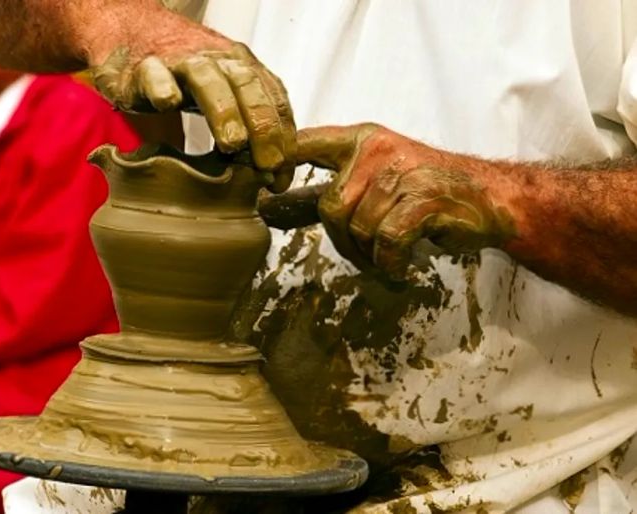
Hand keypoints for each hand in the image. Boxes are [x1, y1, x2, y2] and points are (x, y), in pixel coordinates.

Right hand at [90, 10, 294, 191]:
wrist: (137, 42)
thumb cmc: (187, 82)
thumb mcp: (227, 107)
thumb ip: (252, 139)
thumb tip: (275, 182)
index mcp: (245, 71)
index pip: (274, 101)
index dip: (284, 138)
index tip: (281, 175)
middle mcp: (219, 61)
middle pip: (249, 88)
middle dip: (263, 127)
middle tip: (268, 163)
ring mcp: (182, 62)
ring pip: (208, 79)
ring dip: (225, 111)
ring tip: (232, 144)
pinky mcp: (145, 67)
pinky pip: (154, 74)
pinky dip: (162, 86)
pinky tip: (167, 103)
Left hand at [296, 124, 514, 279]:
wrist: (490, 197)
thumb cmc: (428, 192)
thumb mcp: (379, 175)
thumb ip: (334, 185)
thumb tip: (275, 203)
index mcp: (362, 141)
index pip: (306, 142)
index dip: (279, 163)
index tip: (272, 188)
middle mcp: (377, 151)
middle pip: (331, 207)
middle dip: (344, 242)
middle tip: (366, 255)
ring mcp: (402, 172)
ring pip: (359, 228)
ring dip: (371, 255)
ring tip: (390, 258)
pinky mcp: (423, 198)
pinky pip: (386, 240)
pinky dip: (390, 262)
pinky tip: (401, 265)